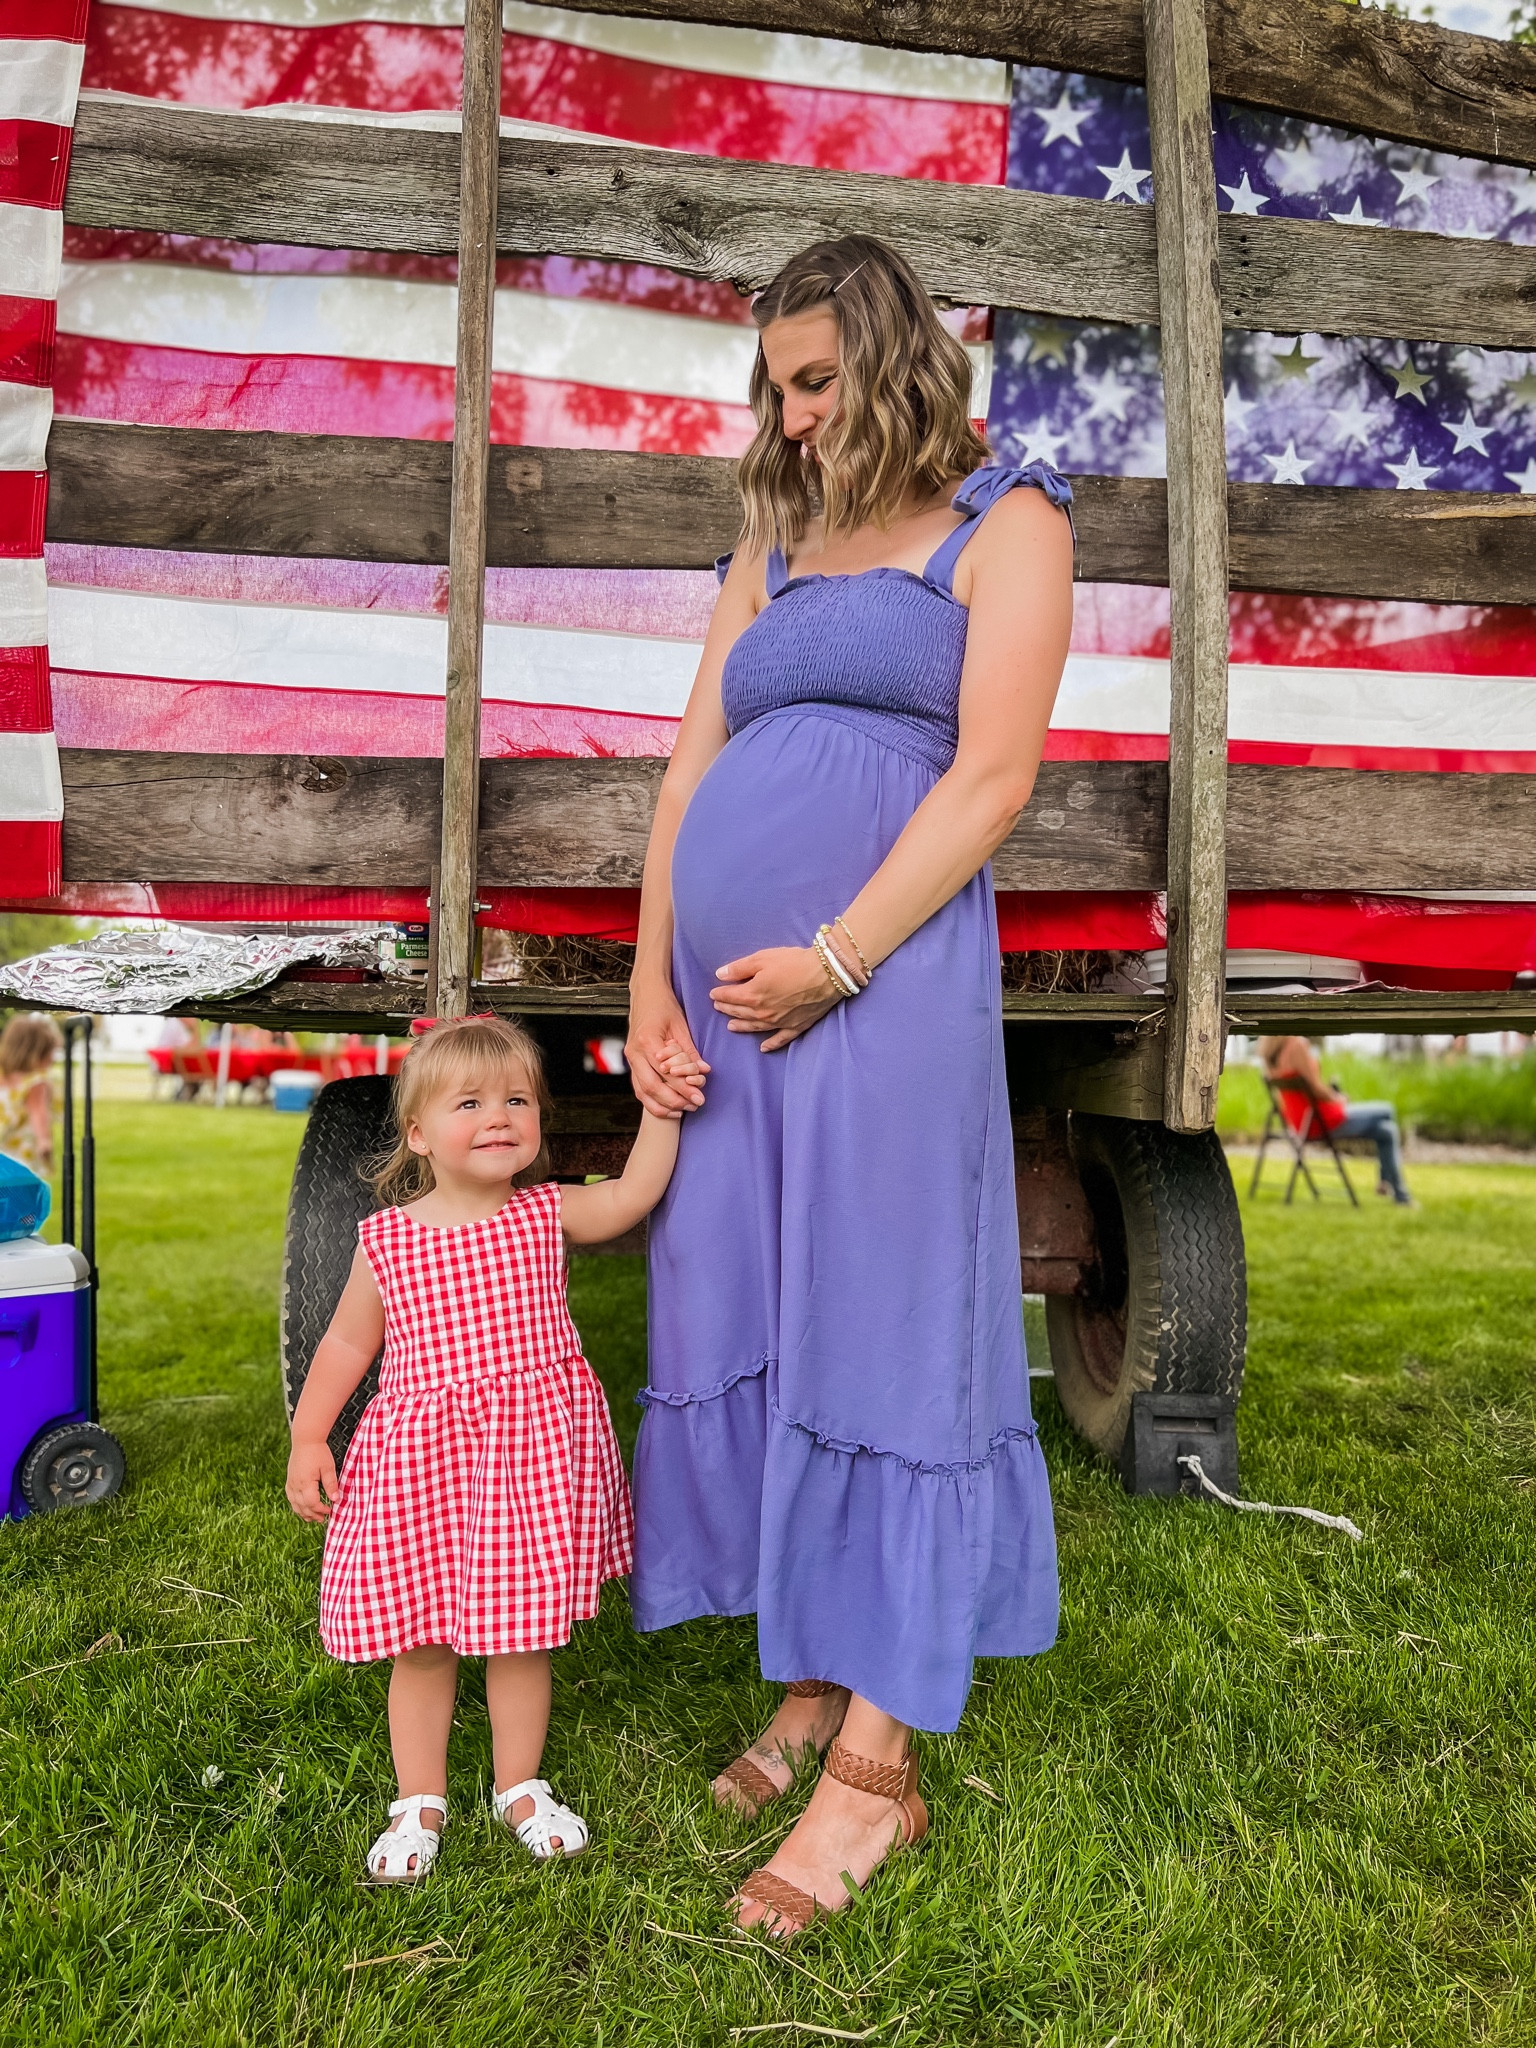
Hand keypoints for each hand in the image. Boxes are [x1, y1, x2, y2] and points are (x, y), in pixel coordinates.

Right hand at [286, 1435, 339, 1522]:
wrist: (305, 1440)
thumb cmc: (318, 1452)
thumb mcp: (328, 1467)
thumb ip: (331, 1484)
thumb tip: (336, 1500)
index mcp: (305, 1483)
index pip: (312, 1503)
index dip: (321, 1509)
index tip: (330, 1510)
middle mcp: (296, 1485)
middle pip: (302, 1507)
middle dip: (313, 1514)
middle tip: (322, 1519)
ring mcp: (291, 1483)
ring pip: (295, 1504)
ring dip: (303, 1513)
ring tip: (313, 1518)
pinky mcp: (290, 1479)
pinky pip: (290, 1497)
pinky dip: (296, 1505)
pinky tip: (302, 1507)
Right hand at [626, 980, 709, 1116]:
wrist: (646, 993)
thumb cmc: (663, 1006)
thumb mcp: (680, 1025)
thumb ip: (690, 1051)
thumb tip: (704, 1071)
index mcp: (647, 1041)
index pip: (667, 1072)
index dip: (684, 1087)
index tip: (700, 1096)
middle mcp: (634, 1052)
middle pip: (653, 1086)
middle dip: (675, 1100)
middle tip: (695, 1105)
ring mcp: (630, 1059)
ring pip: (643, 1092)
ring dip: (663, 1105)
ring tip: (684, 1110)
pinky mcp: (631, 1063)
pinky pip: (639, 1089)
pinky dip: (653, 1102)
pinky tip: (669, 1108)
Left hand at [711, 947, 839, 1051]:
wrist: (826, 974)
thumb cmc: (794, 963)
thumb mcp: (762, 958)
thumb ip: (739, 968)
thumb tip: (720, 974)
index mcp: (753, 995)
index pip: (730, 996)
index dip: (719, 994)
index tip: (713, 993)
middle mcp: (763, 1013)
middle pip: (740, 1012)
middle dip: (727, 1009)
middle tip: (718, 1007)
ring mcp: (779, 1022)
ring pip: (754, 1027)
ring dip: (741, 1026)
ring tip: (731, 1026)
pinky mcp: (795, 1027)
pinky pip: (779, 1039)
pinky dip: (771, 1044)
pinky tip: (763, 1048)